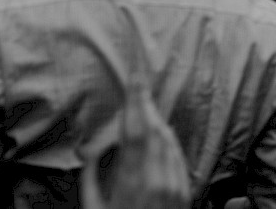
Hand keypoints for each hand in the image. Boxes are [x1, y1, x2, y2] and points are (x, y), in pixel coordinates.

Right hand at [81, 79, 190, 208]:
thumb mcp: (93, 207)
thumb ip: (91, 176)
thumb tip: (92, 149)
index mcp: (132, 182)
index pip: (136, 131)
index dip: (136, 101)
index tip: (135, 79)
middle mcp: (157, 181)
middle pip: (155, 130)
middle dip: (146, 105)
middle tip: (139, 86)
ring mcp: (174, 187)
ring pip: (169, 140)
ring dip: (156, 120)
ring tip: (145, 107)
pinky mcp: (184, 193)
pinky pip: (178, 156)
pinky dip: (168, 140)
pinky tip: (160, 134)